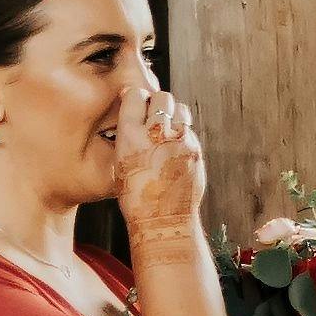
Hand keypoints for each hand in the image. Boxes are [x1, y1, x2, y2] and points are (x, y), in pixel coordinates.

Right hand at [112, 80, 209, 245]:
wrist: (162, 219)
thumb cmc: (135, 195)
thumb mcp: (120, 162)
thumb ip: (130, 136)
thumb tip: (138, 116)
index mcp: (129, 136)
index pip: (134, 95)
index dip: (135, 96)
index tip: (135, 100)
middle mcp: (155, 134)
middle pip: (161, 96)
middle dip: (157, 101)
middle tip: (154, 113)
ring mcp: (179, 140)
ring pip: (180, 108)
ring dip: (173, 113)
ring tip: (166, 128)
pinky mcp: (195, 150)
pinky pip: (189, 129)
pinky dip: (182, 133)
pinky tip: (175, 146)